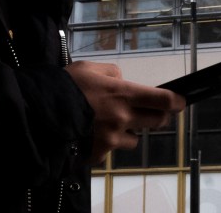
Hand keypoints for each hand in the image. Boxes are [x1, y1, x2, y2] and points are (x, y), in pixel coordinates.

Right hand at [64, 61, 185, 161]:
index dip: (176, 102)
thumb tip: (122, 81)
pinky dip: (106, 144)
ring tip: (110, 124)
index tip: (180, 102)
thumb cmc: (65, 87)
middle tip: (149, 112)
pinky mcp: (100, 154)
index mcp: (123, 94)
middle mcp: (123, 118)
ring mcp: (112, 139)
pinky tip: (92, 134)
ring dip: (129, 132)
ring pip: (134, 139)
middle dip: (157, 117)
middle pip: (157, 122)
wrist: (39, 113)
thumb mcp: (90, 67)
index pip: (162, 100)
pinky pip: (111, 150)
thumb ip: (112, 72)